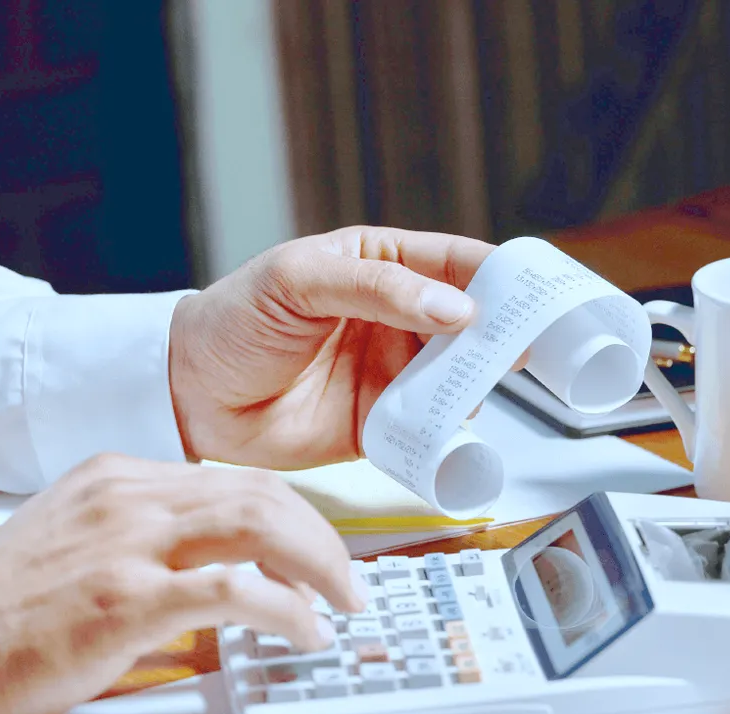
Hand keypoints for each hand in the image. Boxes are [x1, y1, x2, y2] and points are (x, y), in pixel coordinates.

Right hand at [0, 454, 366, 713]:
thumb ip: (148, 531)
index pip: (237, 479)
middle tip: (350, 581)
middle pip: (261, 494)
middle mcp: (132, 496)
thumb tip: (222, 558)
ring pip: (258, 526)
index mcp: (123, 476)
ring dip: (318, 566)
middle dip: (322, 539)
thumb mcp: (80, 535)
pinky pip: (233, 590)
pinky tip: (305, 633)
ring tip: (343, 604)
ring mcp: (129, 543)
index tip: (320, 550)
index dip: (295, 516)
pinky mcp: (126, 599)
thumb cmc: (6, 603)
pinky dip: (285, 610)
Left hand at [169, 225, 527, 467]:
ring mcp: (390, 374)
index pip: (457, 263)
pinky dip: (445, 434)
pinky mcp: (379, 425)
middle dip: (502, 339)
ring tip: (479, 393)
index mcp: (380, 267)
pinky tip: (453, 434)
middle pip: (470, 327)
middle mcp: (396, 320)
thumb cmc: (234, 321)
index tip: (539, 295)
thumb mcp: (299, 281)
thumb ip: (376, 288)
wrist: (190, 395)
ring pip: (457, 380)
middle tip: (530, 354)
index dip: (502, 277)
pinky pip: (426, 429)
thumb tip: (457, 309)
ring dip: (474, 388)